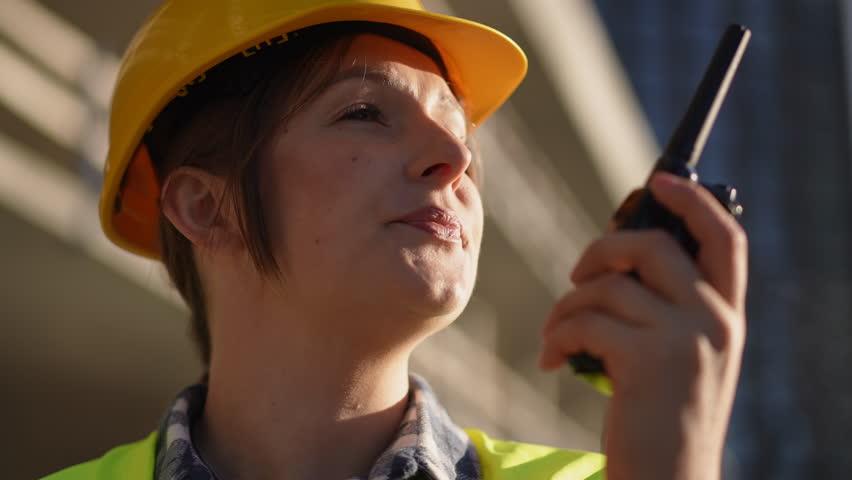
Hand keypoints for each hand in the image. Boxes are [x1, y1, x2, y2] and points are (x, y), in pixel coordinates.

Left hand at [539, 172, 747, 479]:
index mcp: (727, 315)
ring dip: (565, 307)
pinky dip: (556, 337)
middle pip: (651, 245)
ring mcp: (685, 339)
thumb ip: (669, 310)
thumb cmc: (664, 418)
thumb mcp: (683, 358)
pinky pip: (584, 321)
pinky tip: (551, 360)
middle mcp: (715, 320)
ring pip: (606, 285)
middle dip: (600, 251)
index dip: (695, 200)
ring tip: (554, 336)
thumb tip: (618, 259)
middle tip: (575, 278)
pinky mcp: (647, 361)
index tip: (662, 180)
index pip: (726, 238)